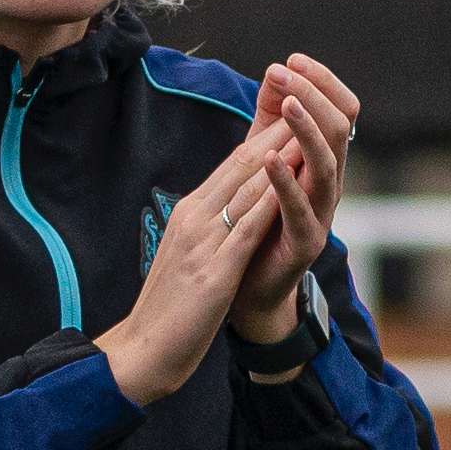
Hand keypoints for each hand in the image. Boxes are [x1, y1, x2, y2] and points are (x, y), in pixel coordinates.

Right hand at [96, 125, 297, 405]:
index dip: (263, 135)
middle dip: (275, 130)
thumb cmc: (168, 310)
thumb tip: (229, 210)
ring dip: (279, 153)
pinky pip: (246, 227)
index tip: (291, 112)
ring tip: (308, 125)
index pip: (231, 166)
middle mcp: (194, 218)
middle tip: (306, 98)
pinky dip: (269, 198)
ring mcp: (202, 242)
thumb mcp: (190, 256)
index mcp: (190, 215)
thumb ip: (208, 229)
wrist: (141, 351)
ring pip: (245, 186)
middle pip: (239, 164)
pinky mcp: (213, 271)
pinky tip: (290, 181)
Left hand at [227, 55, 357, 344]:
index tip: (291, 60)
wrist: (250, 286)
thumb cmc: (258, 219)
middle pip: (340, 128)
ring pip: (327, 163)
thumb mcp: (263, 161)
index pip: (340, 110)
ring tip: (287, 102)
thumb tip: (276, 70)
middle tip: (285, 72)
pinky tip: (268, 157)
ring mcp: (321, 213)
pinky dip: (285, 180)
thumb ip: (270, 120)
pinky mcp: (305, 242)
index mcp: (322, 160)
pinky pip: (300, 207)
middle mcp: (330, 183)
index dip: (320, 82)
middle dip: (313, 94)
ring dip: (306, 129)